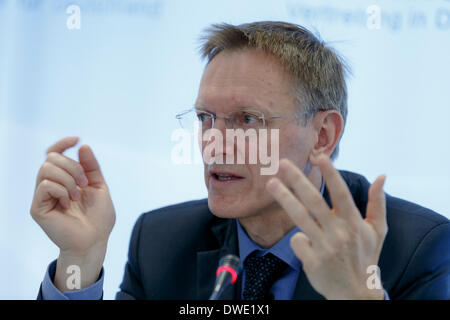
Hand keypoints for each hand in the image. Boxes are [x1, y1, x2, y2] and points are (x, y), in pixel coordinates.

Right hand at [30, 137, 115, 289]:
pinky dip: (61, 190)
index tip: (76, 139)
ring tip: (77, 196)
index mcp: (64, 179)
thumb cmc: (98, 217)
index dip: (62, 143)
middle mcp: (50, 185)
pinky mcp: (38, 207)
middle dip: (73, 167)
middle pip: (51, 158)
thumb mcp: (99, 186)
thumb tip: (82, 146)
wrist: (95, 240)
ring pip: (47, 168)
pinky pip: (45, 185)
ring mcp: (43, 196)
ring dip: (69, 179)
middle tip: (84, 184)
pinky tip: (68, 204)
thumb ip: (91, 167)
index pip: (54, 154)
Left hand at [266, 154, 386, 299]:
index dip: (330, 175)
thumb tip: (382, 176)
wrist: (355, 293)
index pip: (341, 194)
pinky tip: (306, 244)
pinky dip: (298, 239)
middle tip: (282, 163)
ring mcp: (325, 248)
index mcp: (355, 223)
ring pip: (300, 217)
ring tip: (271, 184)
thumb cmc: (365, 256)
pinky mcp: (312, 261)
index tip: (319, 156)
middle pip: (314, 201)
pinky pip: (297, 241)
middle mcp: (339, 233)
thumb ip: (377, 203)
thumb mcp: (377, 231)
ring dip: (285, 198)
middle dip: (298, 180)